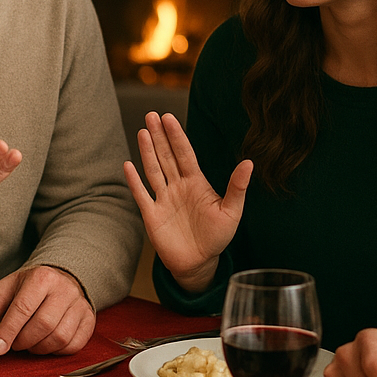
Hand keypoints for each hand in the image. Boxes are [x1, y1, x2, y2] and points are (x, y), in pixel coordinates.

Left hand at [0, 265, 95, 355]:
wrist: (61, 279)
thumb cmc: (32, 286)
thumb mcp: (8, 288)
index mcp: (41, 277)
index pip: (22, 308)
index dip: (7, 331)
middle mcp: (64, 289)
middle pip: (43, 325)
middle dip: (23, 341)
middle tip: (14, 343)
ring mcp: (80, 305)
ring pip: (59, 337)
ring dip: (39, 348)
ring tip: (29, 342)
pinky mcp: (89, 320)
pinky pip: (73, 345)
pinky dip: (56, 351)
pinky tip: (46, 343)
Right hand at [123, 112, 251, 291]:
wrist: (200, 262)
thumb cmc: (217, 237)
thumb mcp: (232, 211)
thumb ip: (237, 187)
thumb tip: (249, 163)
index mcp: (196, 182)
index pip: (184, 153)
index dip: (176, 136)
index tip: (169, 118)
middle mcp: (178, 186)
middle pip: (166, 156)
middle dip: (159, 136)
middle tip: (152, 114)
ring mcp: (163, 199)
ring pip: (153, 170)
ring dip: (147, 151)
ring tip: (142, 131)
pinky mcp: (152, 215)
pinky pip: (141, 194)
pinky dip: (134, 181)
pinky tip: (127, 165)